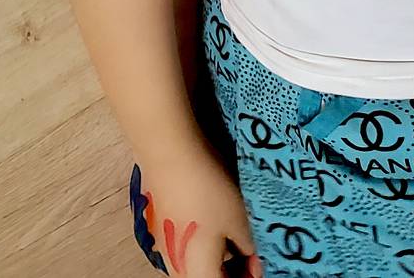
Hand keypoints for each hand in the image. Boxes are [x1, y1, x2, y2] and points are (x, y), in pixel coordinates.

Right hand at [129, 141, 261, 276]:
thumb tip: (249, 254)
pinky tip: (207, 215)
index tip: (258, 262)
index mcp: (197, 273)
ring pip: (193, 259)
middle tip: (249, 249)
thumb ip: (247, 248)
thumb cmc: (205, 188)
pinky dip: (197, 237)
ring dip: (214, 253)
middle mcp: (174, 265)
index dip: (247, 276)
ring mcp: (160, 242)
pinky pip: (180, 241)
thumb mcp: (239, 221)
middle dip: (230, 267)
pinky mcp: (155, 222)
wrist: (166, 149)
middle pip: (207, 275)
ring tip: (230, 230)